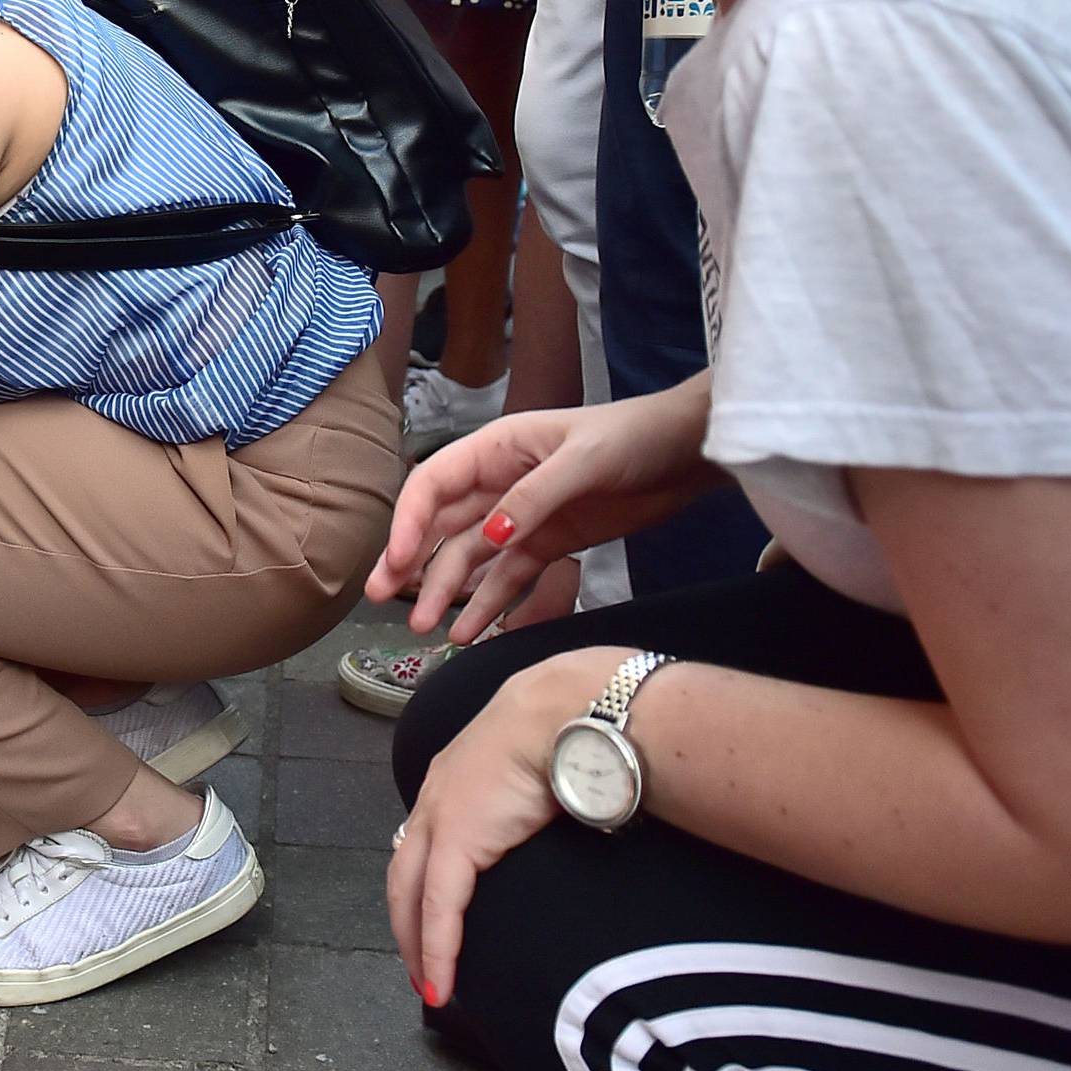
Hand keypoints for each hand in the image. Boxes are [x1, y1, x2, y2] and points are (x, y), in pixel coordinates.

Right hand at [370, 390, 710, 642]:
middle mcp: (499, 481)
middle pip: (442, 525)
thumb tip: (491, 535)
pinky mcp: (551, 542)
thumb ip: (534, 496)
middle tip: (382, 599)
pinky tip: (474, 634)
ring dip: (446, 590)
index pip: (434, 484)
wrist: (687, 451)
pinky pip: (511, 578)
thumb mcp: (582, 460)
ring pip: (471, 557)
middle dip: (410, 561)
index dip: (409, 521)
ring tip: (425, 629)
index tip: (398, 562)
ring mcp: (523, 515)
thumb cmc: (633, 437)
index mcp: (496, 448)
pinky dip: (492, 605)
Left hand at [389, 650, 619, 1004]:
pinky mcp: (457, 841)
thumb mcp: (536, 763)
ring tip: (429, 984)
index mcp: (453, 779)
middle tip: (419, 966)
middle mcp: (436, 797)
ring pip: (411, 896)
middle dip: (407, 923)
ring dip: (417, 944)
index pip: (425, 841)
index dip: (423, 883)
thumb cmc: (563, 729)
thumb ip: (531, 792)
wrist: (563, 711)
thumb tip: (559, 812)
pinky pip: (438, 908)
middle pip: (405, 873)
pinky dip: (437, 949)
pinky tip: (440, 983)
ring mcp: (440, 817)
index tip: (429, 918)